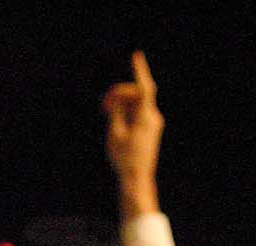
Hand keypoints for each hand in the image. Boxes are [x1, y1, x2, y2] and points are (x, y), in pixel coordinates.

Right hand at [101, 50, 162, 218]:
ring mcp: (153, 123)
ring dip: (120, 104)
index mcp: (145, 118)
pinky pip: (136, 111)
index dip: (139, 71)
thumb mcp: (115, 132)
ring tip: (106, 113)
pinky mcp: (149, 128)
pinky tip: (113, 118)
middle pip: (135, 94)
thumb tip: (118, 98)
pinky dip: (125, 111)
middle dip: (118, 94)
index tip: (136, 56)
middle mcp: (153, 118)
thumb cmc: (124, 158)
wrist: (137, 179)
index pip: (144, 89)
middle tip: (103, 106)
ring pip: (135, 103)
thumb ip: (116, 111)